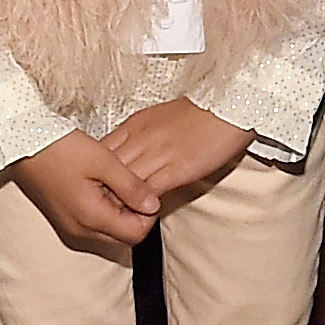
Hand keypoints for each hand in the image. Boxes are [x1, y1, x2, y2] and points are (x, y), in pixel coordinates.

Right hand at [9, 128, 164, 254]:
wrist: (23, 144)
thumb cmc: (62, 149)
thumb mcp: (104, 162)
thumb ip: (132, 186)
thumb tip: (153, 205)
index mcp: (92, 219)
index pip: (136, 234)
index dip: (149, 214)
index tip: (147, 190)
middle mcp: (80, 230)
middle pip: (124, 237)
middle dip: (136, 216)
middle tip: (135, 186)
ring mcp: (70, 226)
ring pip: (110, 232)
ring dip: (121, 213)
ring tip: (118, 183)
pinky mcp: (65, 218)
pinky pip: (95, 224)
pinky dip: (106, 210)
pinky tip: (103, 185)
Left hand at [105, 98, 250, 202]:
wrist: (229, 106)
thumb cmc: (199, 112)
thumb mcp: (158, 117)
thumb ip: (139, 135)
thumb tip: (128, 153)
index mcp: (134, 125)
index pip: (102, 152)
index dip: (96, 174)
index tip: (96, 188)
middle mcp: (140, 139)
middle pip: (107, 171)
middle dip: (101, 190)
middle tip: (99, 207)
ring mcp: (157, 154)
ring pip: (124, 183)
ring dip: (118, 202)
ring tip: (116, 217)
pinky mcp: (176, 169)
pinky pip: (149, 192)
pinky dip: (141, 206)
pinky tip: (141, 214)